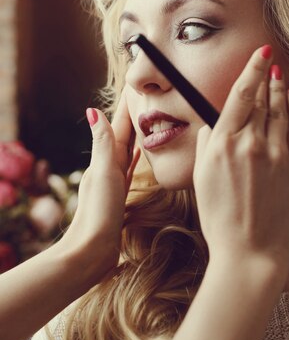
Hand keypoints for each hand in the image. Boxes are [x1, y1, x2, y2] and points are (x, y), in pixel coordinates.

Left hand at [59, 89, 139, 278]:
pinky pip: (129, 168)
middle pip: (123, 135)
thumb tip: (92, 110)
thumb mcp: (103, 173)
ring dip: (135, 134)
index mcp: (105, 159)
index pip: (119, 126)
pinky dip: (134, 157)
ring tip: (146, 119)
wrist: (91, 251)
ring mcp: (114, 181)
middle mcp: (108, 167)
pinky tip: (139, 153)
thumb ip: (102, 143)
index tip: (135, 88)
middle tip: (144, 97)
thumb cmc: (98, 212)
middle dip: (132, 117)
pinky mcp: (119, 195)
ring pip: (127, 150)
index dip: (126, 108)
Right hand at [193, 46, 288, 277]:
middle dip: (266, 76)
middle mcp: (252, 143)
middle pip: (263, 99)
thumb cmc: (220, 218)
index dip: (253, 69)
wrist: (250, 252)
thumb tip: (212, 125)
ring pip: (282, 110)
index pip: (242, 95)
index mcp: (225, 144)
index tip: (260, 52)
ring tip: (281, 74)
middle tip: (270, 59)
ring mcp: (277, 155)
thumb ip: (206, 144)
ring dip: (281, 89)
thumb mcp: (201, 178)